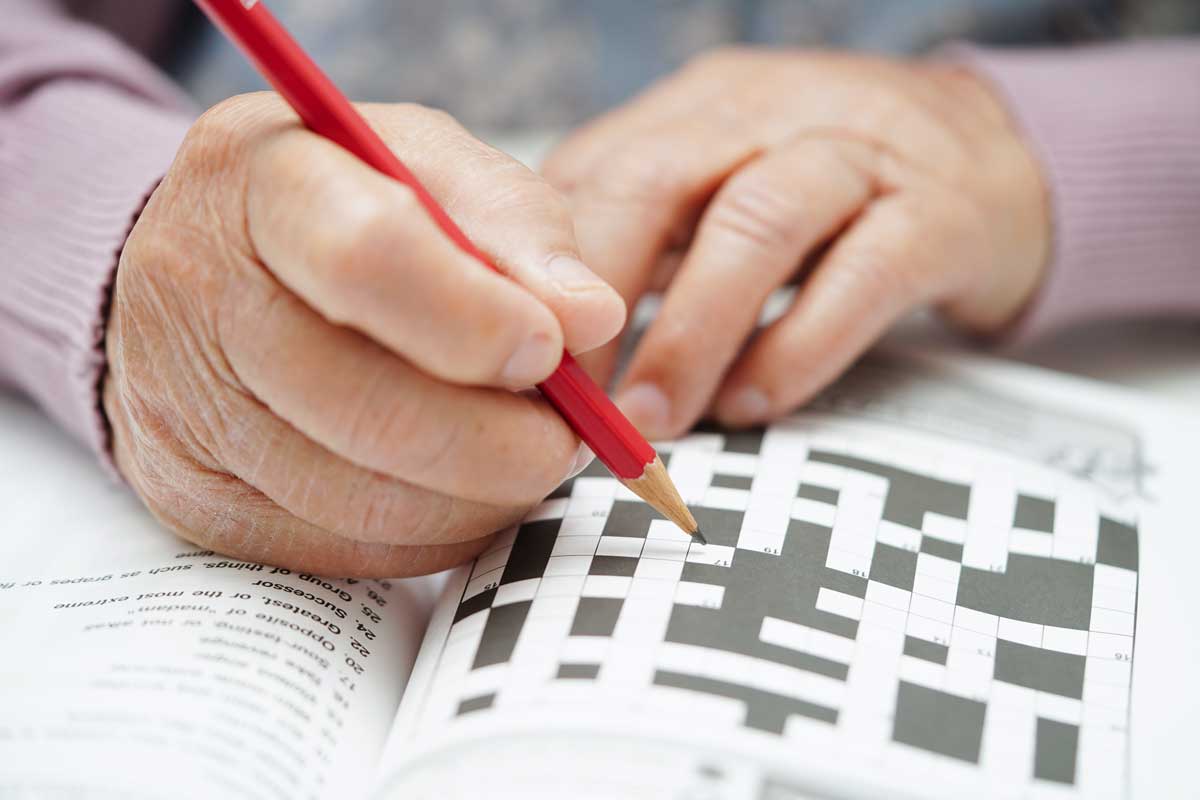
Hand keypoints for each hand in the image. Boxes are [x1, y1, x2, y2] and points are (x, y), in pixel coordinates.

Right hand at [103, 94, 623, 576]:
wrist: (214, 261)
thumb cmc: (355, 204)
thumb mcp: (439, 170)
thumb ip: (519, 229)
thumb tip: (590, 322)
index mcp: (262, 178)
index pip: (368, 259)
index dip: (479, 322)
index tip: (551, 351)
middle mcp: (197, 294)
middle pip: (369, 409)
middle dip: (504, 443)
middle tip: (568, 435)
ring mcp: (180, 409)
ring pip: (365, 504)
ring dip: (481, 498)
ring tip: (520, 455)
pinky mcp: (195, 500)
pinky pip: (345, 553)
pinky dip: (432, 534)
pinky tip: (458, 488)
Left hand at [543, 49, 1048, 437]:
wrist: (1000, 158)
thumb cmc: (832, 194)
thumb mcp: (726, 186)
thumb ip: (644, 236)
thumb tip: (545, 331)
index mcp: (698, 112)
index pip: (594, 171)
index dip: (541, 269)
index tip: (517, 360)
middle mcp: (769, 115)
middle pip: (658, 181)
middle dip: (598, 295)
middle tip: (570, 399)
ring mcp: (859, 154)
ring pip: (756, 221)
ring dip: (690, 332)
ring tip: (652, 420)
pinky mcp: (940, 212)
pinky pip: (864, 273)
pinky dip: (800, 345)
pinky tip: (756, 403)